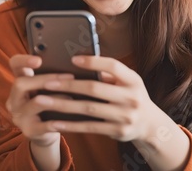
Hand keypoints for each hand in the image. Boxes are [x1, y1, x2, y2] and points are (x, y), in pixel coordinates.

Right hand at [6, 54, 73, 146]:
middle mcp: (15, 98)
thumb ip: (53, 77)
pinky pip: (43, 125)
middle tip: (69, 76)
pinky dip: (57, 120)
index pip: (14, 65)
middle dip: (45, 79)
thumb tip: (77, 62)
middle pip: (20, 83)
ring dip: (56, 98)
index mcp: (20, 83)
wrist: (47, 133)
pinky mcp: (29, 130)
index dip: (23, 60)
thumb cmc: (51, 104)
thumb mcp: (49, 89)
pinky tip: (69, 117)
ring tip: (72, 96)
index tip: (39, 59)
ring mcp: (19, 115)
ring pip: (34, 103)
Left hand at [40, 55, 161, 142]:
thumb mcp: (129, 81)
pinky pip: (90, 128)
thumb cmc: (131, 96)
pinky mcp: (118, 132)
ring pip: (88, 109)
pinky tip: (55, 122)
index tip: (73, 59)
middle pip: (95, 89)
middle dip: (69, 86)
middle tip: (47, 83)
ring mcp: (125, 116)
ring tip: (43, 101)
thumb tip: (82, 61)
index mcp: (133, 80)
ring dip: (63, 105)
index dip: (93, 62)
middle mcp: (131, 97)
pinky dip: (71, 125)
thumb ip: (110, 74)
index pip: (113, 66)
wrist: (149, 124)